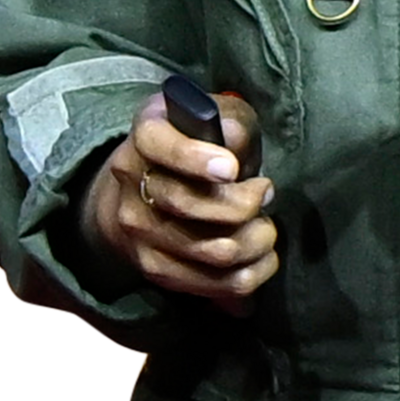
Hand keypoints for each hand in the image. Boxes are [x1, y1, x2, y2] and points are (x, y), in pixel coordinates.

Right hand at [81, 89, 277, 314]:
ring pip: (210, 250)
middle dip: (245, 203)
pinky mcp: (154, 270)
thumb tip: (234, 141)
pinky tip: (263, 258)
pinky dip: (249, 275)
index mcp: (146, 135)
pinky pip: (211, 284)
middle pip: (190, 205)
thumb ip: (230, 124)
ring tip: (267, 227)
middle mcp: (132, 184)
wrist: (143, 184)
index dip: (195, 159)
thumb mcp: (216, 116)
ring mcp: (139, 232)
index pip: (162, 147)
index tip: (231, 168)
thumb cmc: (196, 141)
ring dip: (255, 241)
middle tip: (266, 192)